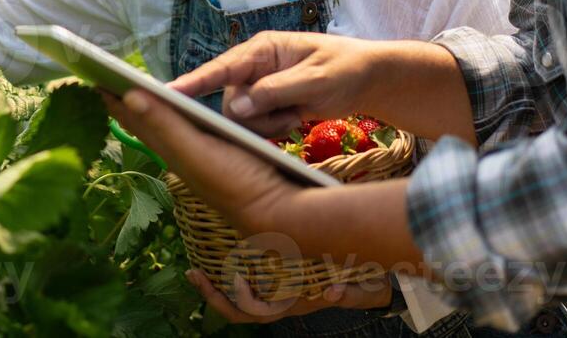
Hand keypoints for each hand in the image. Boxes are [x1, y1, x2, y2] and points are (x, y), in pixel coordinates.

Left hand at [102, 89, 298, 238]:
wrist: (277, 213)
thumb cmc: (237, 182)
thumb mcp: (197, 151)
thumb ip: (165, 124)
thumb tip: (128, 95)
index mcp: (170, 148)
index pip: (134, 116)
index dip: (112, 97)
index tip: (90, 74)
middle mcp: (179, 153)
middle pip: (144, 120)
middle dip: (124, 99)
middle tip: (102, 77)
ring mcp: (198, 156)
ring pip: (163, 127)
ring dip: (146, 108)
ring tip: (130, 92)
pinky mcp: (217, 157)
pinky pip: (184, 132)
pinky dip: (172, 118)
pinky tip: (176, 116)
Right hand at [168, 31, 380, 134]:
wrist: (369, 78)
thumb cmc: (345, 69)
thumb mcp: (315, 80)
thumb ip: (275, 91)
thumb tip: (235, 107)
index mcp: (262, 49)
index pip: (222, 67)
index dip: (193, 82)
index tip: (168, 93)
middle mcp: (254, 66)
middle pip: (229, 100)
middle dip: (254, 115)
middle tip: (289, 116)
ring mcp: (259, 85)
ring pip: (241, 116)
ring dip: (267, 123)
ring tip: (297, 115)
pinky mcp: (267, 103)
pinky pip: (256, 124)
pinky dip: (274, 127)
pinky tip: (297, 119)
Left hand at [186, 268, 392, 323]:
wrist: (374, 283)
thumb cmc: (365, 286)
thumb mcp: (359, 290)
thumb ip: (348, 294)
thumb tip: (334, 293)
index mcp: (293, 305)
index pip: (258, 313)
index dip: (240, 301)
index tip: (233, 280)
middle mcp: (281, 300)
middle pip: (239, 310)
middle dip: (213, 295)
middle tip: (192, 274)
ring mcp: (279, 291)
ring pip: (239, 297)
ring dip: (216, 284)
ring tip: (195, 270)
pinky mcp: (280, 276)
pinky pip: (249, 281)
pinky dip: (231, 271)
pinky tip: (218, 254)